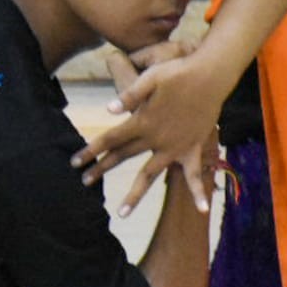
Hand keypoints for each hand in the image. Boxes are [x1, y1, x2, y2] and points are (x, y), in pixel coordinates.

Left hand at [77, 52, 221, 216]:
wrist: (211, 76)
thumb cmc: (178, 73)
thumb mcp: (151, 78)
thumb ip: (130, 96)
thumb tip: (107, 110)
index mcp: (142, 121)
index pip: (110, 139)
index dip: (91, 150)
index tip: (75, 161)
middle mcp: (156, 139)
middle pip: (123, 157)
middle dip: (102, 168)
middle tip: (84, 181)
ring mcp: (175, 147)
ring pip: (150, 175)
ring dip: (135, 194)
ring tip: (122, 213)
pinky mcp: (192, 148)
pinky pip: (194, 174)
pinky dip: (198, 191)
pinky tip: (202, 210)